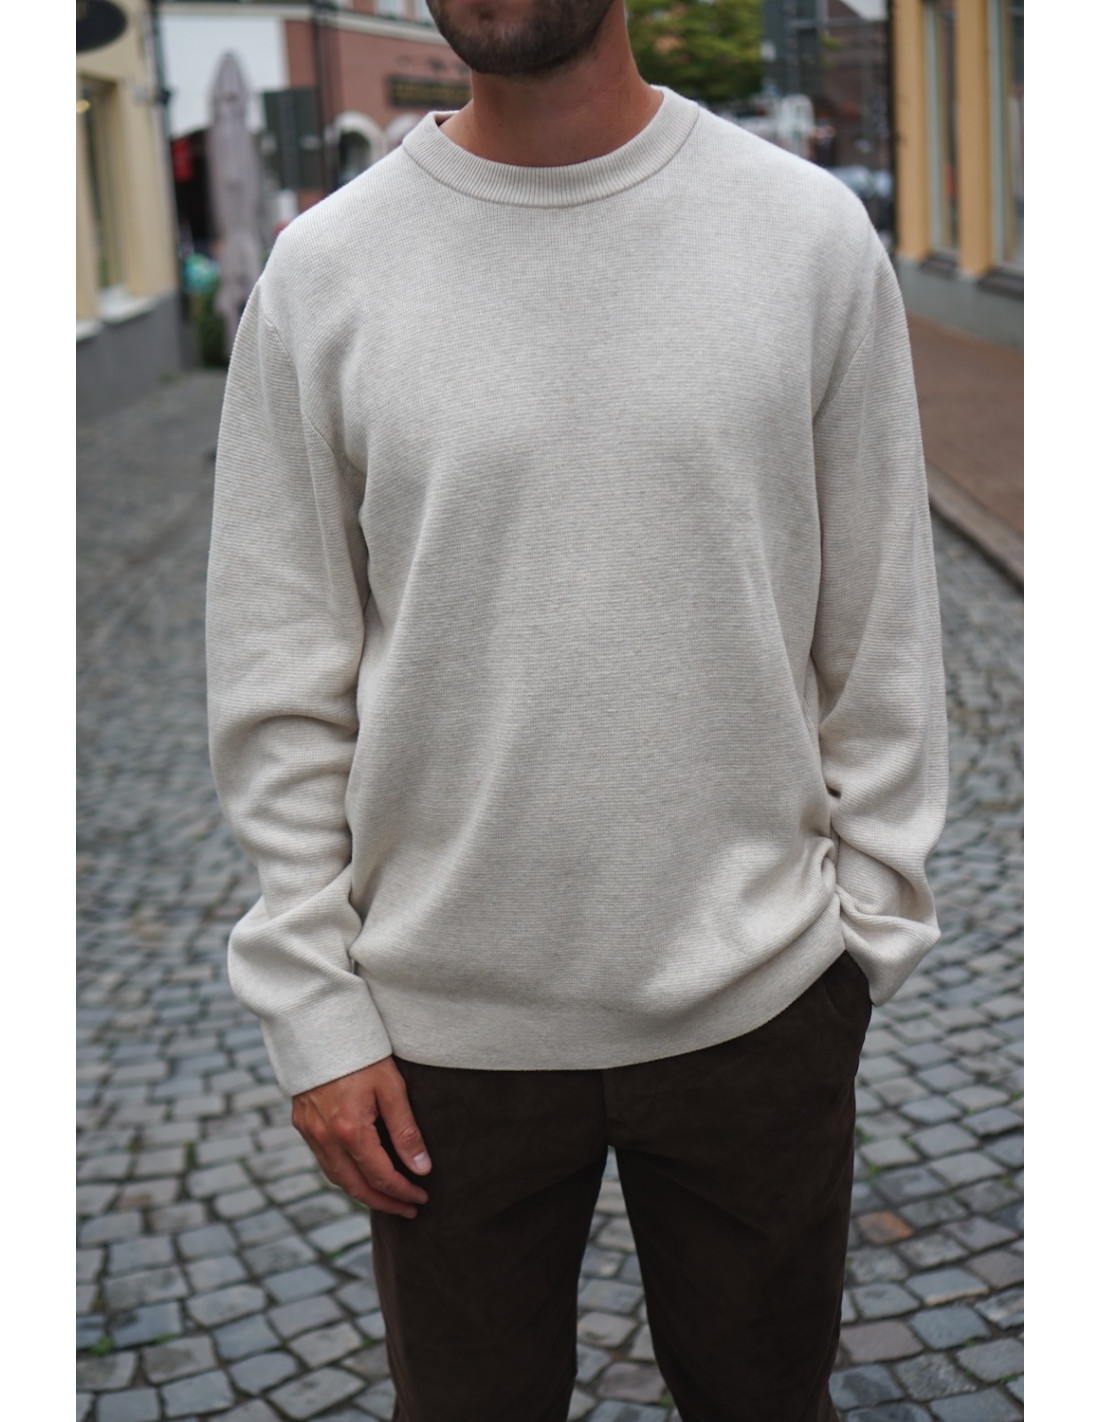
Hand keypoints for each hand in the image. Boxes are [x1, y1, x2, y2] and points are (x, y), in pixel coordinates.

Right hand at [291, 1057, 431, 1218]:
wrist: (320, 1026)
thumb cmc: (362, 1053)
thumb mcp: (392, 1087)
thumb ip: (406, 1130)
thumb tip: (421, 1169)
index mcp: (350, 1130)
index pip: (380, 1176)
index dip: (403, 1192)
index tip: (422, 1199)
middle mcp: (325, 1137)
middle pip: (356, 1187)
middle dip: (384, 1202)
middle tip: (409, 1209)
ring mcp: (310, 1132)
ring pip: (336, 1177)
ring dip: (363, 1192)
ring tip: (388, 1197)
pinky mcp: (302, 1123)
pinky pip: (324, 1161)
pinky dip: (344, 1174)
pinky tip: (360, 1173)